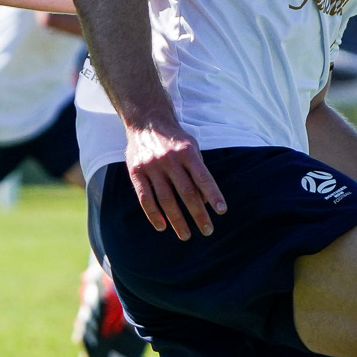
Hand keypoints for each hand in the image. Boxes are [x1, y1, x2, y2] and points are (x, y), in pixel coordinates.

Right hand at [123, 118, 224, 240]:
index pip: (203, 178)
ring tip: (186, 235)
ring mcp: (151, 166)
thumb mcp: (192, 146)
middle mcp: (169, 159)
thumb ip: (198, 170)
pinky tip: (162, 226)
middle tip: (207, 230)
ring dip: (177, 220)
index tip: (221, 211)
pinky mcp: (136, 172)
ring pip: (166, 199)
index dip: (213, 195)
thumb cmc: (175, 138)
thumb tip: (205, 200)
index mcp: (187, 152)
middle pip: (186, 193)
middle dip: (198, 214)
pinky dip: (153, 214)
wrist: (146, 121)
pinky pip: (145, 198)